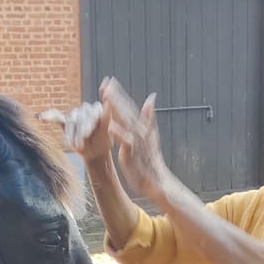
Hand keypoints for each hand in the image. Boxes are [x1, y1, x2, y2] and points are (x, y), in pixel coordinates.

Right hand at [39, 102, 111, 164]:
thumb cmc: (103, 143)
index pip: (91, 113)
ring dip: (69, 134)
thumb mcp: (107, 134)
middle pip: (79, 118)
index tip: (86, 135)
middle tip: (79, 145)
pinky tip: (40, 117)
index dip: (88, 124)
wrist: (95, 154)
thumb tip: (107, 103)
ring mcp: (75, 115)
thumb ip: (106, 118)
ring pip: (70, 121)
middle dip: (78, 132)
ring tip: (70, 146)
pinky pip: (56, 117)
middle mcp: (85, 109)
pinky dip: (48, 117)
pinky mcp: (66, 121)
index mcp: (97, 109)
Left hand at [99, 78, 170, 206]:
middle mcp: (140, 131)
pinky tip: (109, 125)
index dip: (119, 94)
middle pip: (127, 110)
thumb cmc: (150, 161)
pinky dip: (119, 133)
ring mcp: (138, 142)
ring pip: (126, 122)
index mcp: (141, 127)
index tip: (108, 81)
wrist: (157, 182)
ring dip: (116, 109)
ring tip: (106, 97)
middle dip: (116, 96)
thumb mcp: (149, 137)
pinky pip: (126, 142)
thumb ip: (149, 117)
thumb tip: (152, 97)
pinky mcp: (134, 155)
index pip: (128, 107)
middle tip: (106, 83)